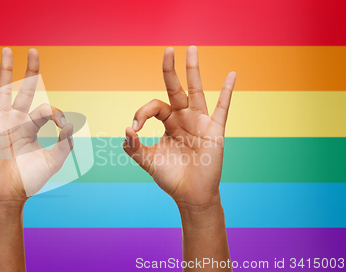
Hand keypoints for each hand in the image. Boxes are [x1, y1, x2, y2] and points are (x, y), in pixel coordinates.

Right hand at [0, 48, 73, 205]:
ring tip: (7, 50)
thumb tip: (70, 123)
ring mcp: (0, 122)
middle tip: (34, 51)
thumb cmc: (29, 179)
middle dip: (30, 70)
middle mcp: (16, 120)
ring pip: (2, 90)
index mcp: (31, 126)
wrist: (8, 194)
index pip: (44, 107)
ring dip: (4, 70)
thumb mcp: (54, 160)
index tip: (62, 123)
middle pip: (24, 89)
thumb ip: (65, 143)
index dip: (55, 112)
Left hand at [123, 46, 235, 209]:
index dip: (142, 113)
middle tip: (167, 50)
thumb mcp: (147, 161)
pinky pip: (222, 108)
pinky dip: (227, 91)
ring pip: (197, 91)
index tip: (134, 128)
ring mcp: (200, 122)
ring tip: (192, 49)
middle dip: (170, 70)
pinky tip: (232, 74)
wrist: (190, 195)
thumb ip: (134, 147)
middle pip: (176, 89)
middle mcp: (184, 118)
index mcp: (168, 123)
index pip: (155, 107)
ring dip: (194, 70)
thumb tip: (125, 129)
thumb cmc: (170, 177)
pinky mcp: (215, 131)